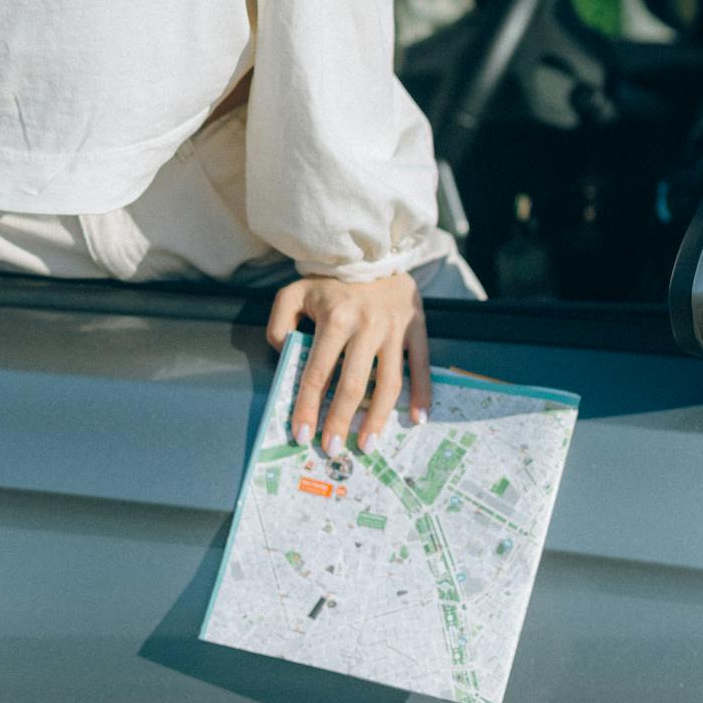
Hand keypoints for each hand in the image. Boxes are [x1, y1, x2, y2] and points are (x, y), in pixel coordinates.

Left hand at [266, 271, 430, 450]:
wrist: (373, 252)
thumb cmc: (330, 279)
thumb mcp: (294, 292)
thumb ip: (279, 324)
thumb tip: (283, 356)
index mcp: (335, 318)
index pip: (316, 373)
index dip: (307, 407)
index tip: (301, 435)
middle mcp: (366, 326)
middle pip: (352, 385)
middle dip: (340, 422)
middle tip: (333, 450)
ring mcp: (394, 329)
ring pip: (388, 383)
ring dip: (378, 418)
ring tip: (368, 444)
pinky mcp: (416, 327)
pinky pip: (421, 365)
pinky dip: (422, 393)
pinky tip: (416, 419)